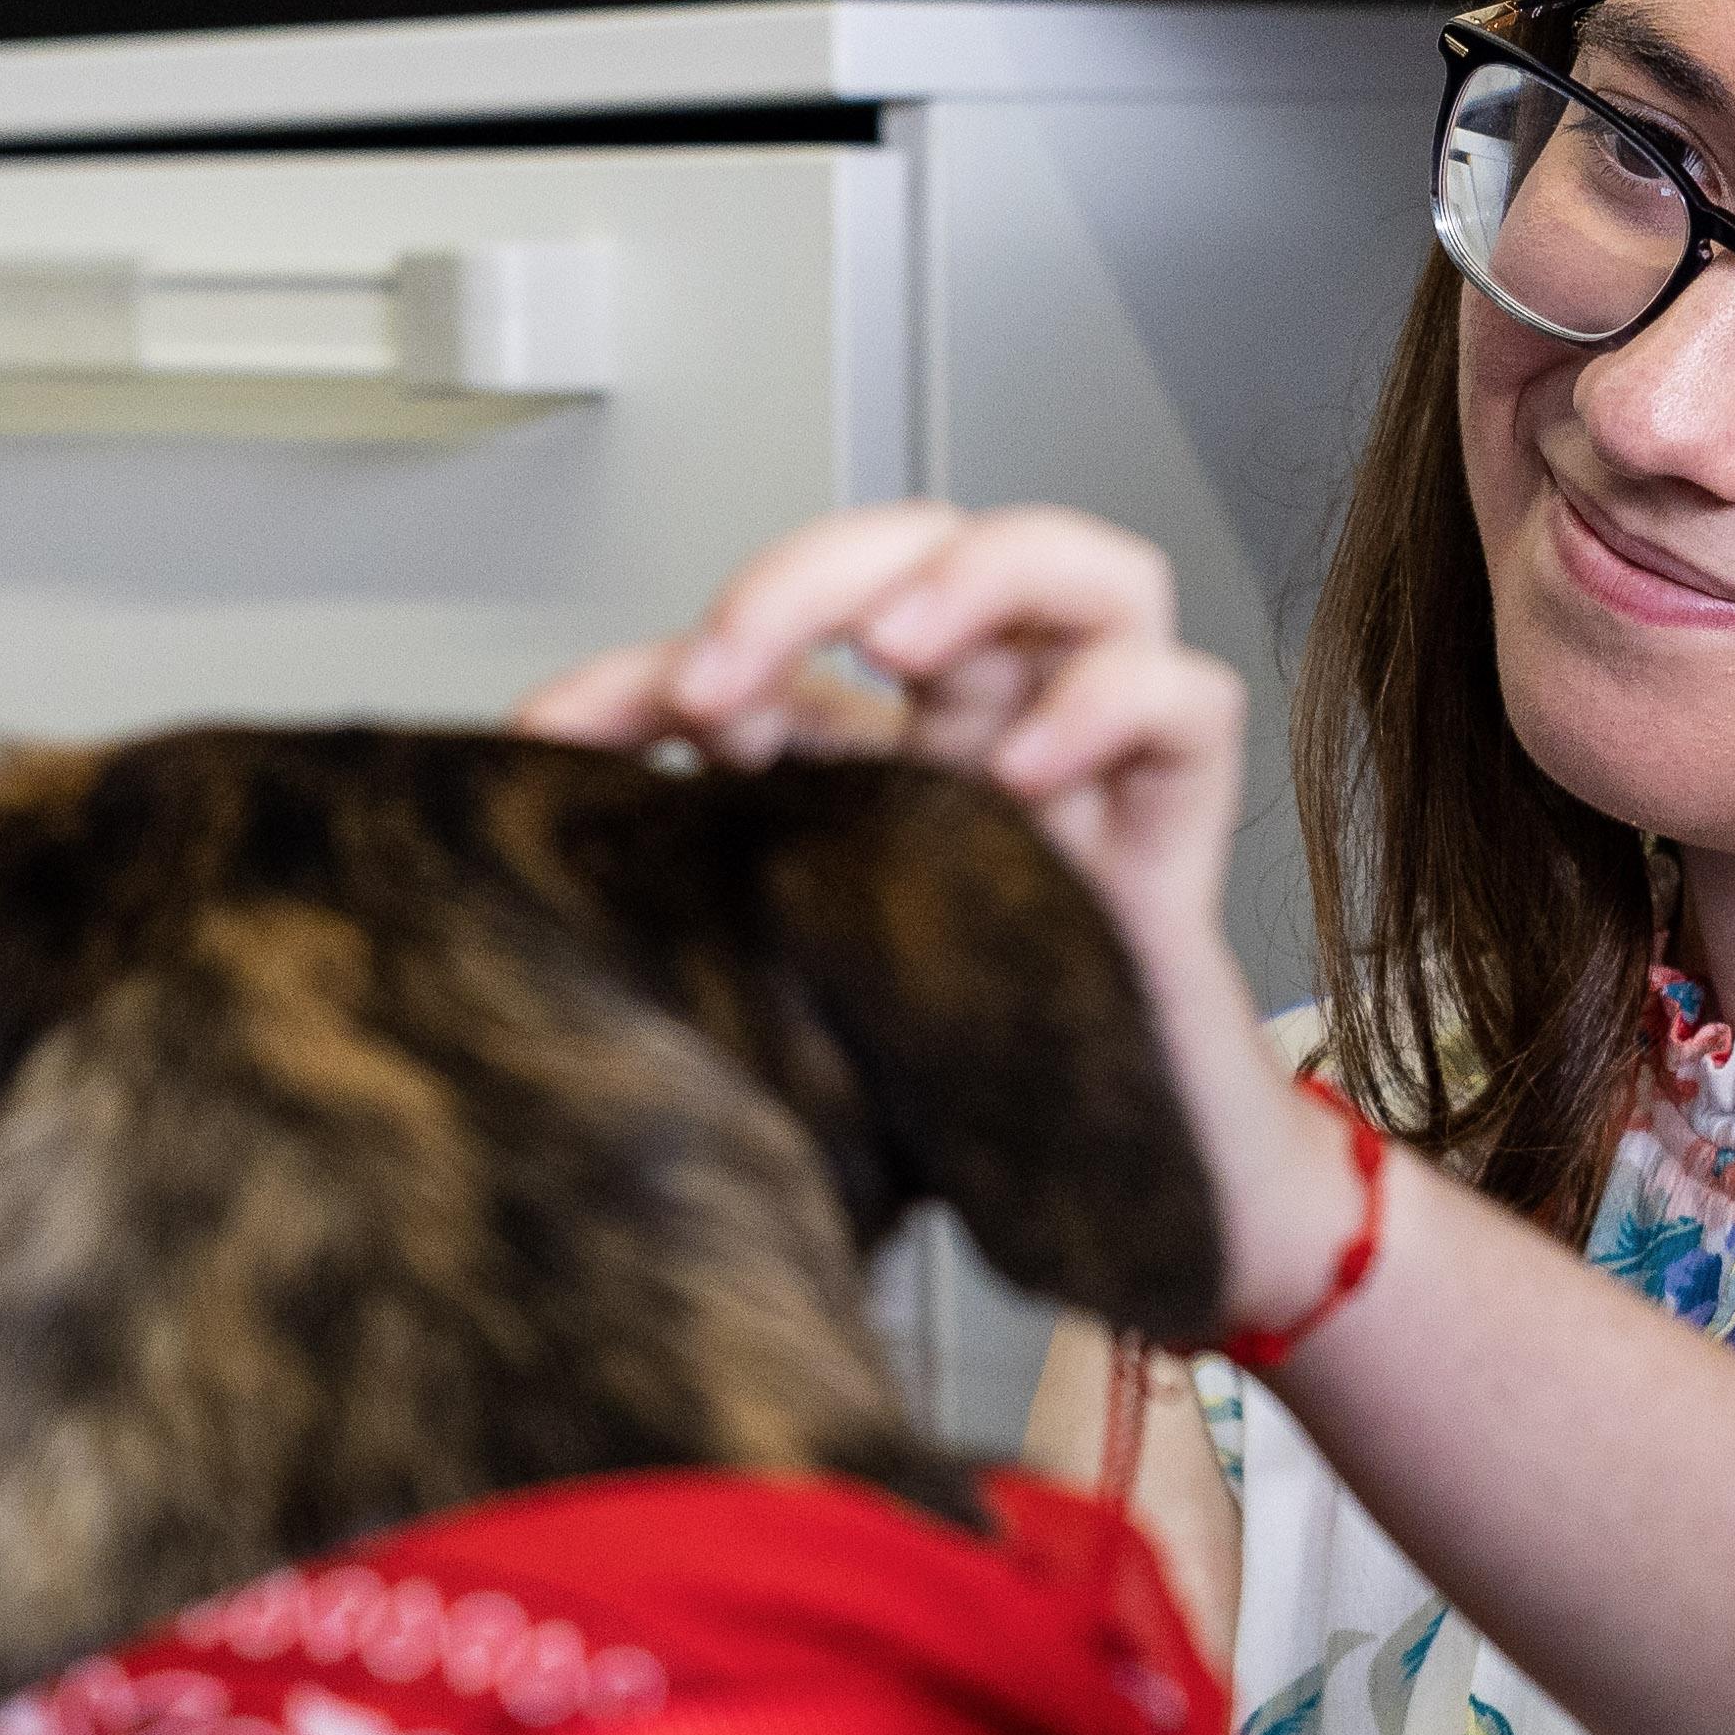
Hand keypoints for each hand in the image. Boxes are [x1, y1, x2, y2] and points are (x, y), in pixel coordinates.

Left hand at [517, 502, 1359, 1328]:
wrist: (1121, 1186)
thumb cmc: (965, 1082)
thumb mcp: (795, 985)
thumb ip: (703, 907)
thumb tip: (545, 879)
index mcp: (887, 755)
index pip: (770, 647)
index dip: (654, 661)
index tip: (559, 739)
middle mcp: (991, 731)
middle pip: (927, 548)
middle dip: (813, 575)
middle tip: (725, 672)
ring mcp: (1096, 763)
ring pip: (1089, 574)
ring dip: (978, 574)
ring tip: (895, 644)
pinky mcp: (1183, 819)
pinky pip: (1189, 699)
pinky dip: (1111, 700)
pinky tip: (1026, 773)